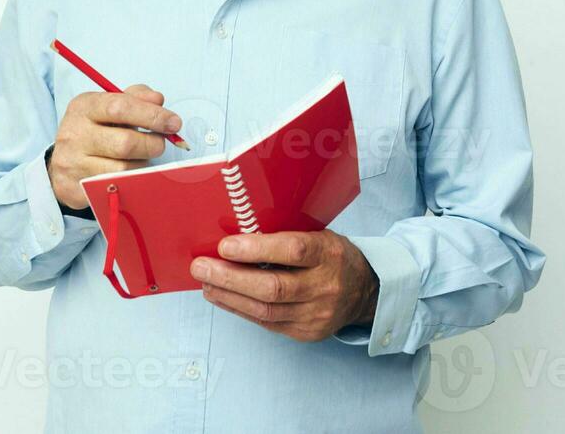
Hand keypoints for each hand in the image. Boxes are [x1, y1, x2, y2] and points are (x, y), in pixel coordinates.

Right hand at [47, 85, 180, 209]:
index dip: (152, 115)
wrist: (63, 165)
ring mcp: (73, 163)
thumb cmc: (95, 130)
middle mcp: (74, 133)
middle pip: (125, 143)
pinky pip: (116, 187)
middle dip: (152, 144)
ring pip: (123, 168)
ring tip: (141, 156)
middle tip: (160, 143)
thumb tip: (158, 100)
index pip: (121, 107)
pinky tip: (130, 172)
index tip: (174, 122)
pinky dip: (131, 180)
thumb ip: (136, 97)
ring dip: (142, 163)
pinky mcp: (76, 188)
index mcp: (84, 106)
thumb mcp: (110, 106)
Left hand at [190, 230, 378, 341]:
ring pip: (266, 311)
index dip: (255, 249)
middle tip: (201, 267)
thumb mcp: (317, 234)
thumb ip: (284, 235)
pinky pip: (267, 323)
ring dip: (229, 296)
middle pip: (273, 288)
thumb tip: (236, 232)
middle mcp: (325, 286)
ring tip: (206, 283)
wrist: (364, 291)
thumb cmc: (332, 256)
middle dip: (230, 278)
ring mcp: (316, 314)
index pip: (292, 251)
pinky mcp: (306, 333)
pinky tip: (224, 298)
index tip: (225, 246)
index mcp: (328, 254)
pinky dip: (241, 310)